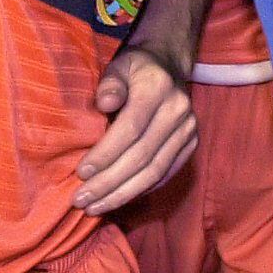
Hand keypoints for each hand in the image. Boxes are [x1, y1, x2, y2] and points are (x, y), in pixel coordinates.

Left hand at [74, 44, 196, 215]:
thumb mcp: (118, 65)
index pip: (131, 129)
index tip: (81, 173)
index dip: (106, 154)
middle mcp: (178, 112)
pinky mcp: (191, 146)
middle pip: (142, 157)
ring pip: (155, 172)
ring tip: (94, 207)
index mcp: (158, 88)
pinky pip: (165, 175)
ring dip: (123, 194)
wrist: (168, 66)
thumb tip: (104, 104)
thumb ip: (110, 83)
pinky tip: (117, 200)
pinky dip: (140, 190)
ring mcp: (188, 131)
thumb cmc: (134, 67)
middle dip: (110, 183)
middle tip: (81, 200)